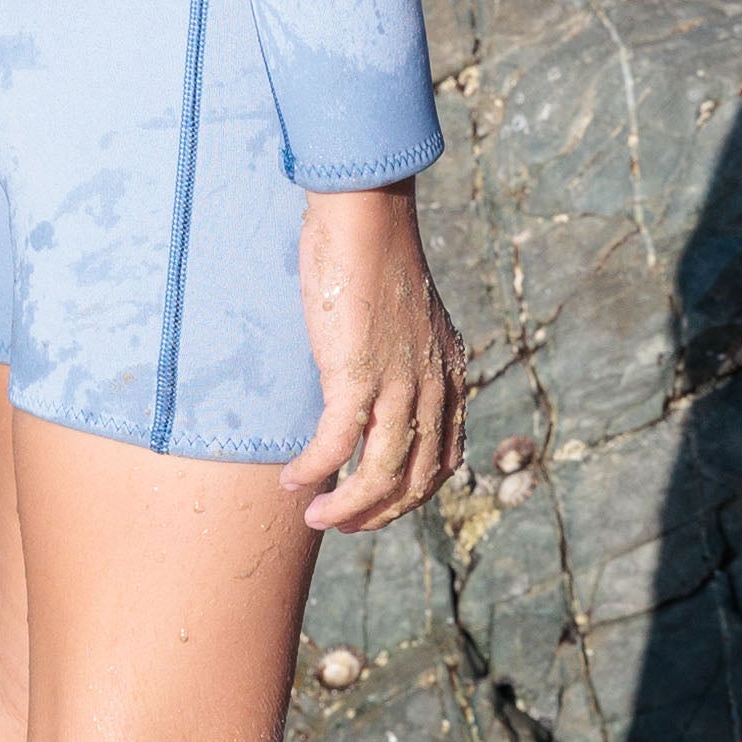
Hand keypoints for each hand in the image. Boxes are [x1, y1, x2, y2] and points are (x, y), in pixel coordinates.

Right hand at [281, 182, 469, 530]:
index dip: (409, 496)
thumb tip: (378, 390)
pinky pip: (335, 447)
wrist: (365, 218)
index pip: (444, 462)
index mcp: (449, 378)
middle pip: (415, 482)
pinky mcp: (358, 376)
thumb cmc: (375, 260)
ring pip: (379, 477)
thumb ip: (405, 360)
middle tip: (341, 523)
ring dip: (345, 508)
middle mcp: (433, 389)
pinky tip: (293, 480)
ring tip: (316, 518)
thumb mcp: (406, 322)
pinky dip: (313, 472)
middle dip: (377, 514)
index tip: (375, 505)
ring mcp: (399, 386)